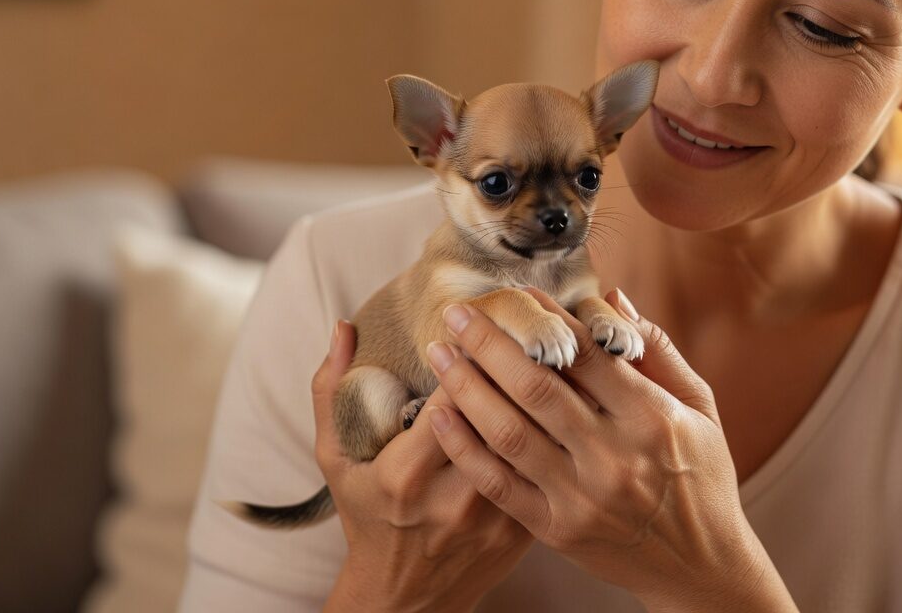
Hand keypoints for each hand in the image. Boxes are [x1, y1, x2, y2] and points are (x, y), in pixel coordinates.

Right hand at [315, 320, 532, 612]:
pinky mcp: (525, 531)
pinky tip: (569, 396)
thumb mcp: (335, 460)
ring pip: (534, 440)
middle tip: (531, 316)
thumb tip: (343, 327)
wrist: (405, 601)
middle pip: (501, 415)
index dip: (471, 355)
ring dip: (548, 392)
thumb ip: (332, 391)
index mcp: (406, 475)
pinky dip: (560, 432)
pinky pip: (551, 469)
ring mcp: (496, 517)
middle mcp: (455, 498)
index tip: (482, 316)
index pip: (450, 399)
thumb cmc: (367, 519)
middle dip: (518, 363)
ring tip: (555, 344)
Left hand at [424, 288, 777, 610]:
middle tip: (457, 312)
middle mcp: (614, 456)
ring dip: (466, 387)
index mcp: (652, 418)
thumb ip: (657, 350)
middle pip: (536, 387)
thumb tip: (611, 298)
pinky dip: (464, 447)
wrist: (700, 565)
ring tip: (440, 353)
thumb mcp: (698, 406)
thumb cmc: (701, 474)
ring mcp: (581, 497)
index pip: (587, 354)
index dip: (546, 318)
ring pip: (508, 432)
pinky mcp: (557, 530)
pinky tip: (439, 415)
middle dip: (489, 343)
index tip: (517, 294)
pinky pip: (498, 483)